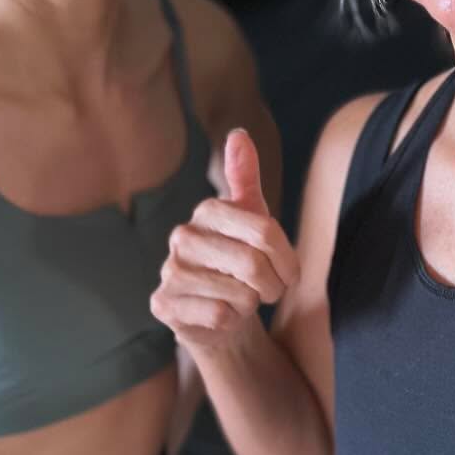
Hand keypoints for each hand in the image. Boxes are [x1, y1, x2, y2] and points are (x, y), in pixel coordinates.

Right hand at [151, 129, 298, 352]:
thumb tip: (238, 133)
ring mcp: (170, 270)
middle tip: (268, 291)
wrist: (216, 312)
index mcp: (208, 210)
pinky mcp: (163, 303)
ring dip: (250, 304)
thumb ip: (245, 177)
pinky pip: (219, 316)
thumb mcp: (250, 218)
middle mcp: (183, 236)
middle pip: (253, 265)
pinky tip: (220, 314)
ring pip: (238, 294)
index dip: (288, 260)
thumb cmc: (237, 260)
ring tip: (239, 299)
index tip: (290, 273)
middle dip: (272, 286)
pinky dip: (230, 321)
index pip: (266, 232)